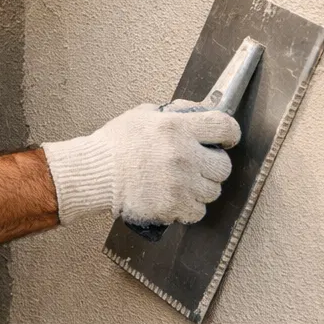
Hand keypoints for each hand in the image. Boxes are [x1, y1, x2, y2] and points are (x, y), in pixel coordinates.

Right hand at [40, 103, 240, 224]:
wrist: (94, 173)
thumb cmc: (115, 145)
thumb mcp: (143, 115)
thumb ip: (174, 113)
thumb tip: (198, 112)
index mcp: (177, 127)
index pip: (225, 127)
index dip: (229, 135)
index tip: (224, 141)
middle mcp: (183, 154)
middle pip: (223, 166)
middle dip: (213, 166)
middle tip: (198, 166)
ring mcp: (180, 183)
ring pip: (212, 191)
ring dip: (201, 188)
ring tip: (182, 184)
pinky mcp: (173, 205)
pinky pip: (198, 211)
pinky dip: (189, 208)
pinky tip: (175, 199)